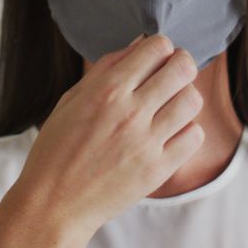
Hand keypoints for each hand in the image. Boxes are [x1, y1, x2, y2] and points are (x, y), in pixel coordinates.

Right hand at [10, 34, 204, 236]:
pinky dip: (187, 130)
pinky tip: (171, 133)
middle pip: (183, 68)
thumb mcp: (72, 99)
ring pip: (192, 100)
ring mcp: (146, 142)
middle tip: (173, 74)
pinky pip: (194, 136)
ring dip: (185, 97)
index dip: (162, 48)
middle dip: (181, 64)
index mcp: (106, 90)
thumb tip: (139, 43)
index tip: (157, 57)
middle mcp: (130, 113)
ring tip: (171, 105)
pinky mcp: (158, 170)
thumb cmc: (57, 148)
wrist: (53, 204)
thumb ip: (106, 68)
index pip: (157, 47)